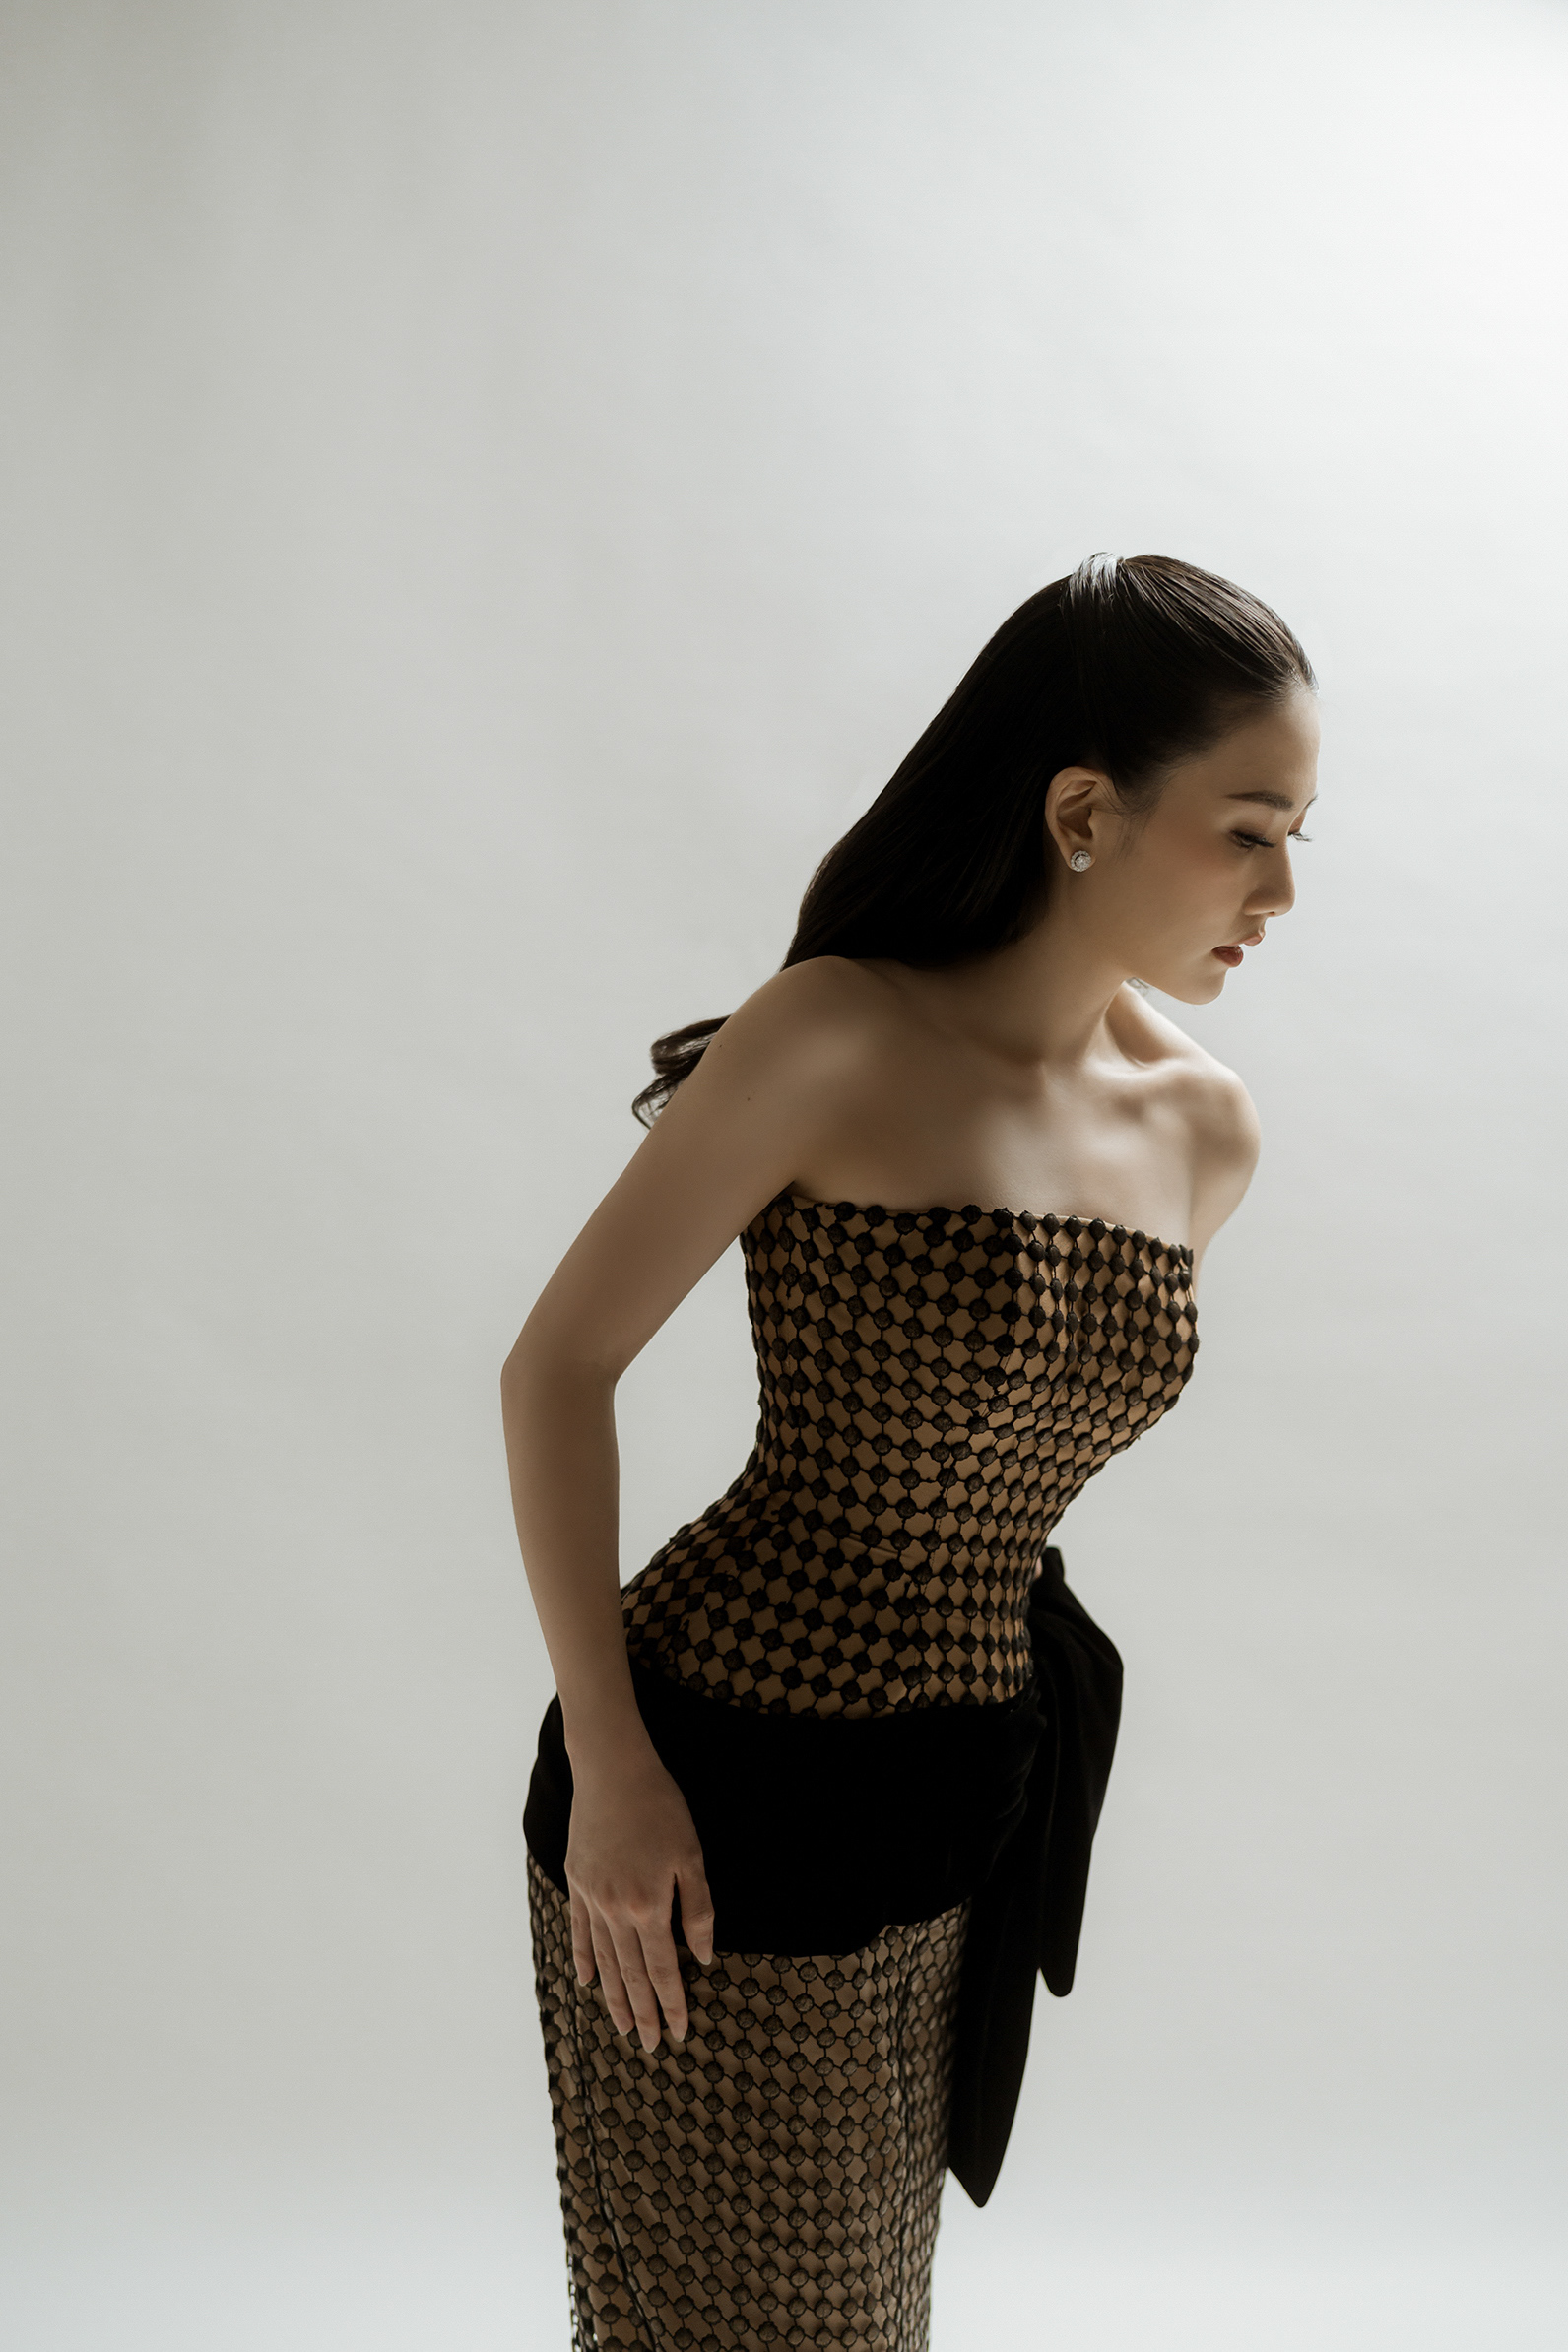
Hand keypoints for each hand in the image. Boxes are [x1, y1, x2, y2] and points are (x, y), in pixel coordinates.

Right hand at [564, 1744, 715, 2049]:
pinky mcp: (576, 1882)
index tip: (679, 2032)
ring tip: (623, 2027)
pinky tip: (586, 1981)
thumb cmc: (660, 1808)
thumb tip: (701, 1956)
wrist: (613, 1771)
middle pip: (630, 1974)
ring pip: (603, 1960)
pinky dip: (583, 1959)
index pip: (661, 1969)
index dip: (672, 2003)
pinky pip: (579, 1931)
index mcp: (648, 1906)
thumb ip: (697, 1909)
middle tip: (650, 2046)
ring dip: (613, 1997)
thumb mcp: (692, 1856)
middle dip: (643, 2013)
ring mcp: (591, 1898)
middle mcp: (615, 1911)